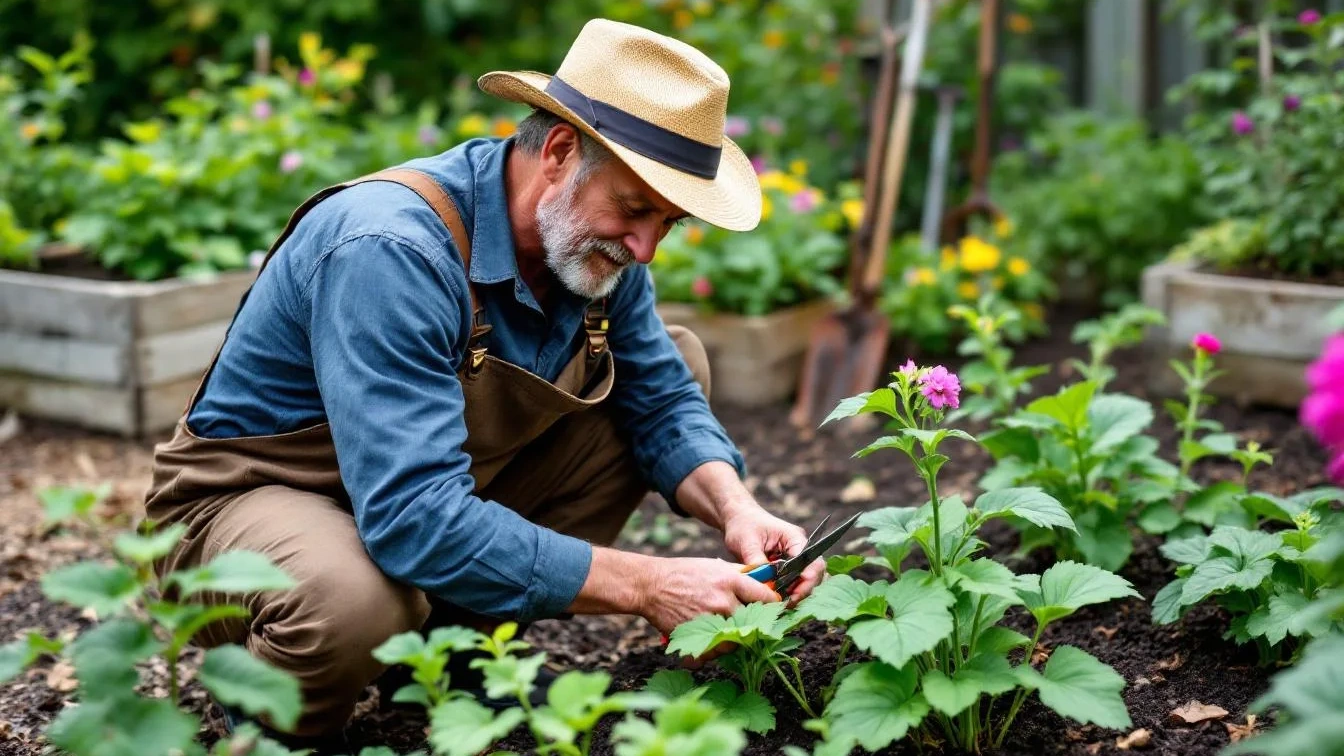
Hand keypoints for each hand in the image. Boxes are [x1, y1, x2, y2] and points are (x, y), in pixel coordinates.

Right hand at [641, 556, 779, 664]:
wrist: (652, 586)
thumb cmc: (685, 574)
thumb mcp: (716, 566)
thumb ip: (741, 575)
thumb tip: (764, 584)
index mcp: (731, 581)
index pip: (766, 598)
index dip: (773, 605)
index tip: (774, 609)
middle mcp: (723, 602)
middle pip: (754, 623)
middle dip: (754, 625)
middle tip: (750, 624)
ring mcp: (710, 621)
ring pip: (736, 641)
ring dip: (734, 640)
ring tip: (725, 630)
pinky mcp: (696, 637)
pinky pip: (715, 653)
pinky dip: (715, 650)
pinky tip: (710, 639)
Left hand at [720, 503, 826, 606]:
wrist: (738, 518)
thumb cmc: (743, 525)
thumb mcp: (747, 542)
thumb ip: (757, 561)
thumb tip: (764, 582)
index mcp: (794, 538)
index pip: (811, 561)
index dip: (807, 580)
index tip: (794, 595)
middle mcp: (800, 548)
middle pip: (814, 573)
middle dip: (803, 590)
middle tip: (785, 604)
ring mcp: (795, 558)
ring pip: (806, 580)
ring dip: (796, 593)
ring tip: (780, 604)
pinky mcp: (787, 566)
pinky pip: (794, 582)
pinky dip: (788, 592)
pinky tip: (777, 599)